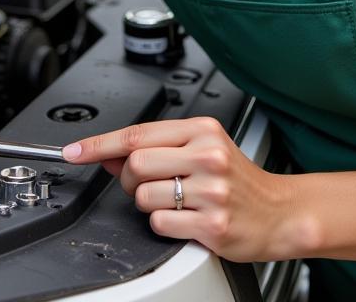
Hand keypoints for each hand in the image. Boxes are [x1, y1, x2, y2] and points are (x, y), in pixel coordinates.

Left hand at [62, 117, 296, 261]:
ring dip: (149, 204)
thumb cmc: (239, 180)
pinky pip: (160, 224)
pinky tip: (186, 220)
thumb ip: (156, 148)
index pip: (137, 133)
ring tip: (176, 202)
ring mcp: (211, 192)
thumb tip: (107, 153)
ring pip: (144, 197)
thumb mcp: (202, 148)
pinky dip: (164, 225)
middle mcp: (208, 156)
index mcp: (203, 130)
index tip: (75, 151)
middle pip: (135, 165)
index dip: (99, 144)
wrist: (281, 213)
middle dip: (129, 180)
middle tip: (146, 185)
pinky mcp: (212, 225)